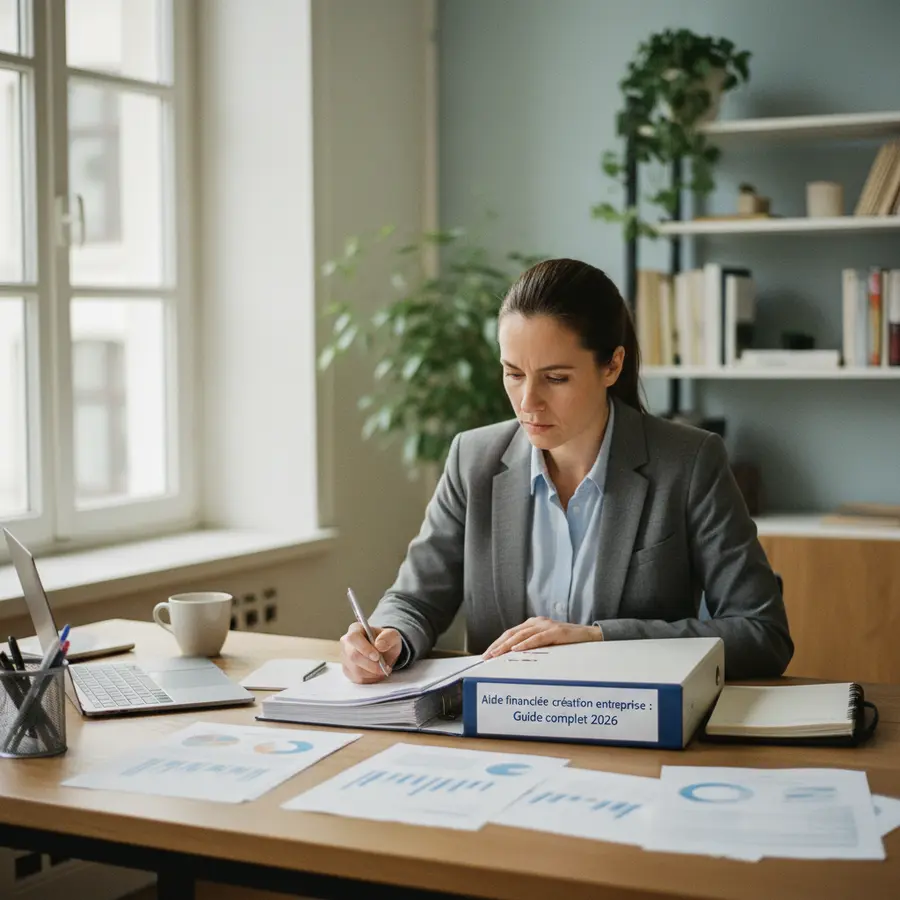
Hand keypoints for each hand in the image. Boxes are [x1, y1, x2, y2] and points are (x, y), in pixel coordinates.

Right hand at [339, 623, 402, 683]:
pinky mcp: (347, 670)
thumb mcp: (392, 636)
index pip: (353, 638)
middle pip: (353, 656)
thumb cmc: (385, 641)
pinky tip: (376, 673)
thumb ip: (388, 637)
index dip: (364, 648)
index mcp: (355, 629)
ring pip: (355, 669)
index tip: (377, 656)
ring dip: (372, 673)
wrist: (384, 652)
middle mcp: (346, 643)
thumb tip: (379, 645)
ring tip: (383, 669)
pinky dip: (370, 678)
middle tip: (384, 667)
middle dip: (371, 664)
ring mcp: (345, 657)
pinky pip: (357, 678)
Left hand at [482, 617, 602, 657]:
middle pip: (512, 634)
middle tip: (487, 657)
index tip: (487, 655)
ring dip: (507, 646)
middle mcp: (537, 622)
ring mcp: (546, 625)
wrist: (589, 637)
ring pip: (521, 636)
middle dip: (498, 646)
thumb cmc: (566, 643)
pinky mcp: (556, 631)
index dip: (497, 643)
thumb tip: (513, 660)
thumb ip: (532, 646)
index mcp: (532, 624)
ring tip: (496, 655)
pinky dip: (526, 644)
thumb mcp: (546, 644)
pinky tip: (516, 650)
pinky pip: (538, 638)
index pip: (510, 633)